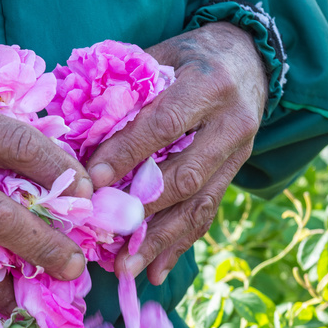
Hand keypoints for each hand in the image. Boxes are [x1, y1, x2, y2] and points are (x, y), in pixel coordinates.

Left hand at [86, 22, 268, 284]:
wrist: (250, 60)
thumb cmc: (190, 57)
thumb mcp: (164, 55)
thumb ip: (129, 88)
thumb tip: (77, 128)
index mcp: (209, 86)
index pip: (165, 125)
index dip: (129, 154)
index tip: (96, 181)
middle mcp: (231, 124)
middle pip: (186, 175)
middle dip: (143, 210)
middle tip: (106, 234)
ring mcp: (238, 155)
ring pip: (198, 205)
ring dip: (160, 241)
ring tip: (126, 268)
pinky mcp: (234, 176)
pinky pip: (206, 215)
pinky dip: (179, 246)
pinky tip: (154, 271)